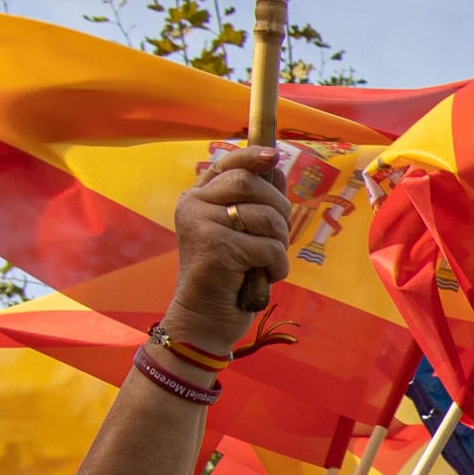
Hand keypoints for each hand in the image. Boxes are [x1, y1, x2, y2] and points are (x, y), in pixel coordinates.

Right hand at [162, 147, 295, 355]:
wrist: (204, 319)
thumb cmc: (229, 278)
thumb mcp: (241, 233)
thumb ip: (254, 202)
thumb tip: (275, 165)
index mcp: (197, 198)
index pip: (227, 164)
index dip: (252, 156)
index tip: (273, 155)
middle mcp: (193, 205)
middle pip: (250, 183)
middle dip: (279, 208)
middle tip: (278, 235)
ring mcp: (201, 223)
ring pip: (265, 216)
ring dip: (280, 243)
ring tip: (266, 262)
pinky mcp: (216, 246)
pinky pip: (269, 247)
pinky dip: (277, 266)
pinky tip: (262, 277)